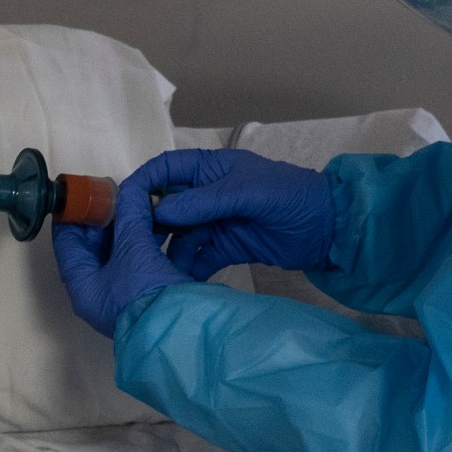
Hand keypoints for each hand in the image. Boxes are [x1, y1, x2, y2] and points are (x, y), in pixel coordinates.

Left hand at [52, 171, 192, 337]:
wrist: (186, 332)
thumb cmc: (148, 295)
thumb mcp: (135, 250)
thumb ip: (131, 216)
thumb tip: (130, 190)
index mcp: (84, 287)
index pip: (67, 245)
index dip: (72, 216)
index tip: (78, 194)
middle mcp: (100, 294)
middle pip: (95, 248)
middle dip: (107, 219)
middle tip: (117, 194)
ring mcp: (125, 295)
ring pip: (122, 254)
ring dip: (131, 228)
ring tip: (140, 202)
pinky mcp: (149, 294)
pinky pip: (143, 262)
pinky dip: (148, 242)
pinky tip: (160, 222)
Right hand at [134, 148, 337, 281]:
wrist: (329, 229)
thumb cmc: (291, 197)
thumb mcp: (248, 193)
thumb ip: (204, 202)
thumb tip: (160, 211)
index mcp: (211, 170)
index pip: (165, 169)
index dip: (143, 183)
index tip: (122, 205)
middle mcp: (207, 194)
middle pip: (165, 206)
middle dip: (148, 225)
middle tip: (132, 247)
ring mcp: (215, 222)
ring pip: (178, 236)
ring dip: (166, 252)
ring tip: (154, 271)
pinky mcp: (225, 248)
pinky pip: (196, 258)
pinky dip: (186, 269)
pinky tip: (177, 282)